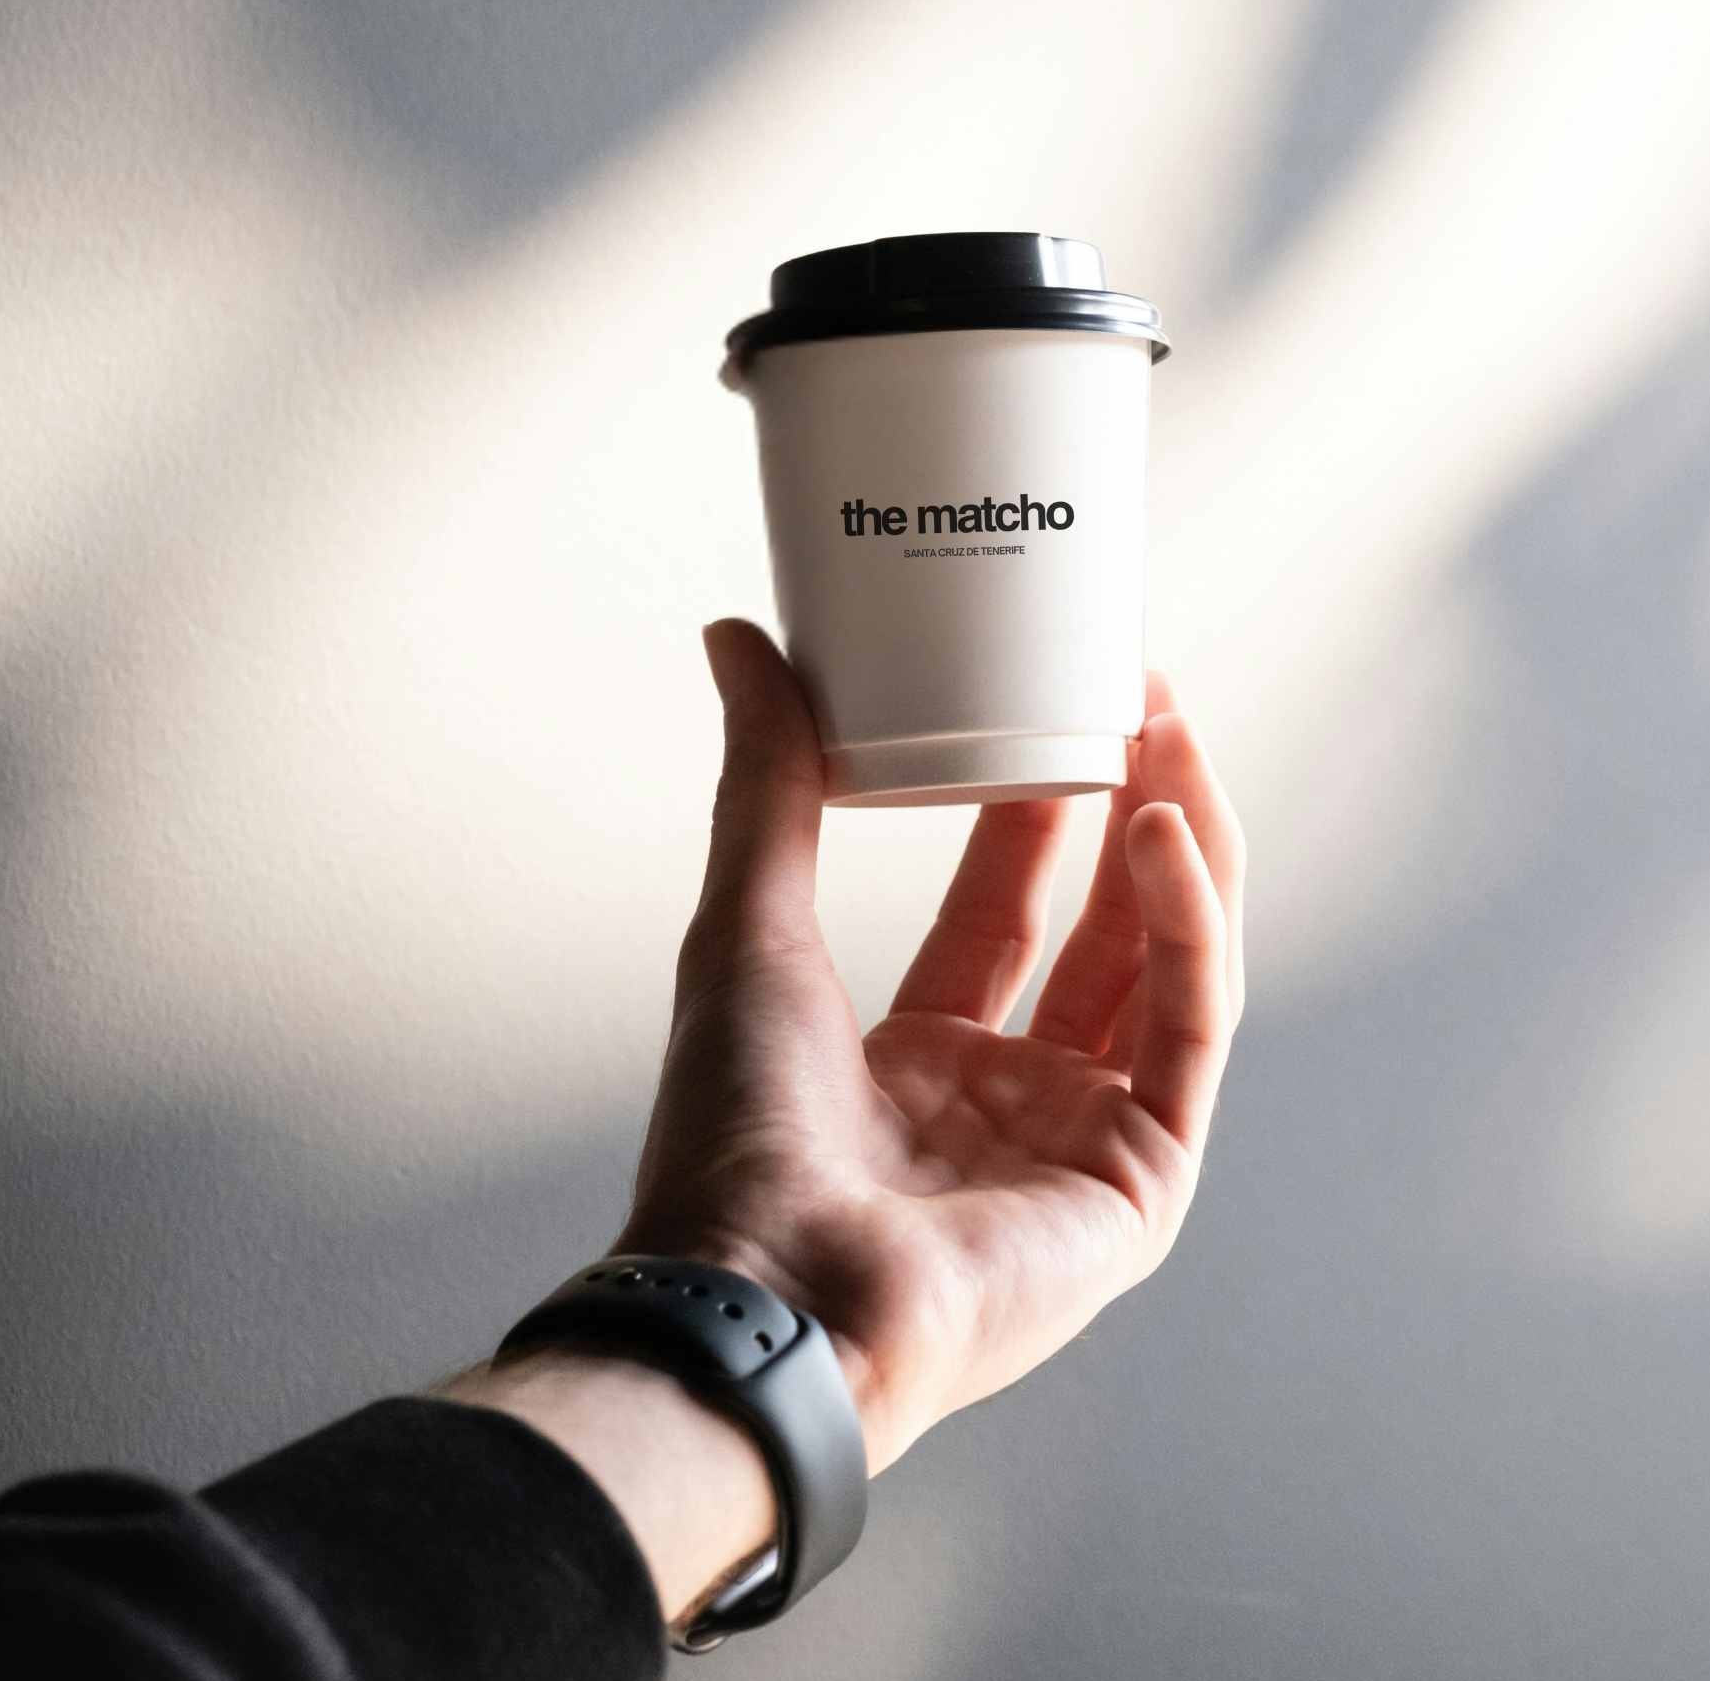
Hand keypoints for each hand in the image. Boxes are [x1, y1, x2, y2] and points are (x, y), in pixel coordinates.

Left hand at [619, 620, 1245, 1476]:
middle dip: (1129, 809)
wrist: (766, 1291)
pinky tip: (1167, 830)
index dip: (1038, 811)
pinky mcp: (1142, 1185)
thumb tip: (736, 638)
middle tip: (1145, 695)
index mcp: (917, 1064)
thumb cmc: (736, 1134)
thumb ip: (762, 784)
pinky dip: (1191, 927)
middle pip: (1101, 935)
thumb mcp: (748, 927)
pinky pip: (1189, 1031)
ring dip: (1181, 847)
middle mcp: (1009, 1104)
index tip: (1060, 703)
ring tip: (1175, 730)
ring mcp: (1081, 1146)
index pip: (1002, 915)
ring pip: (1166, 970)